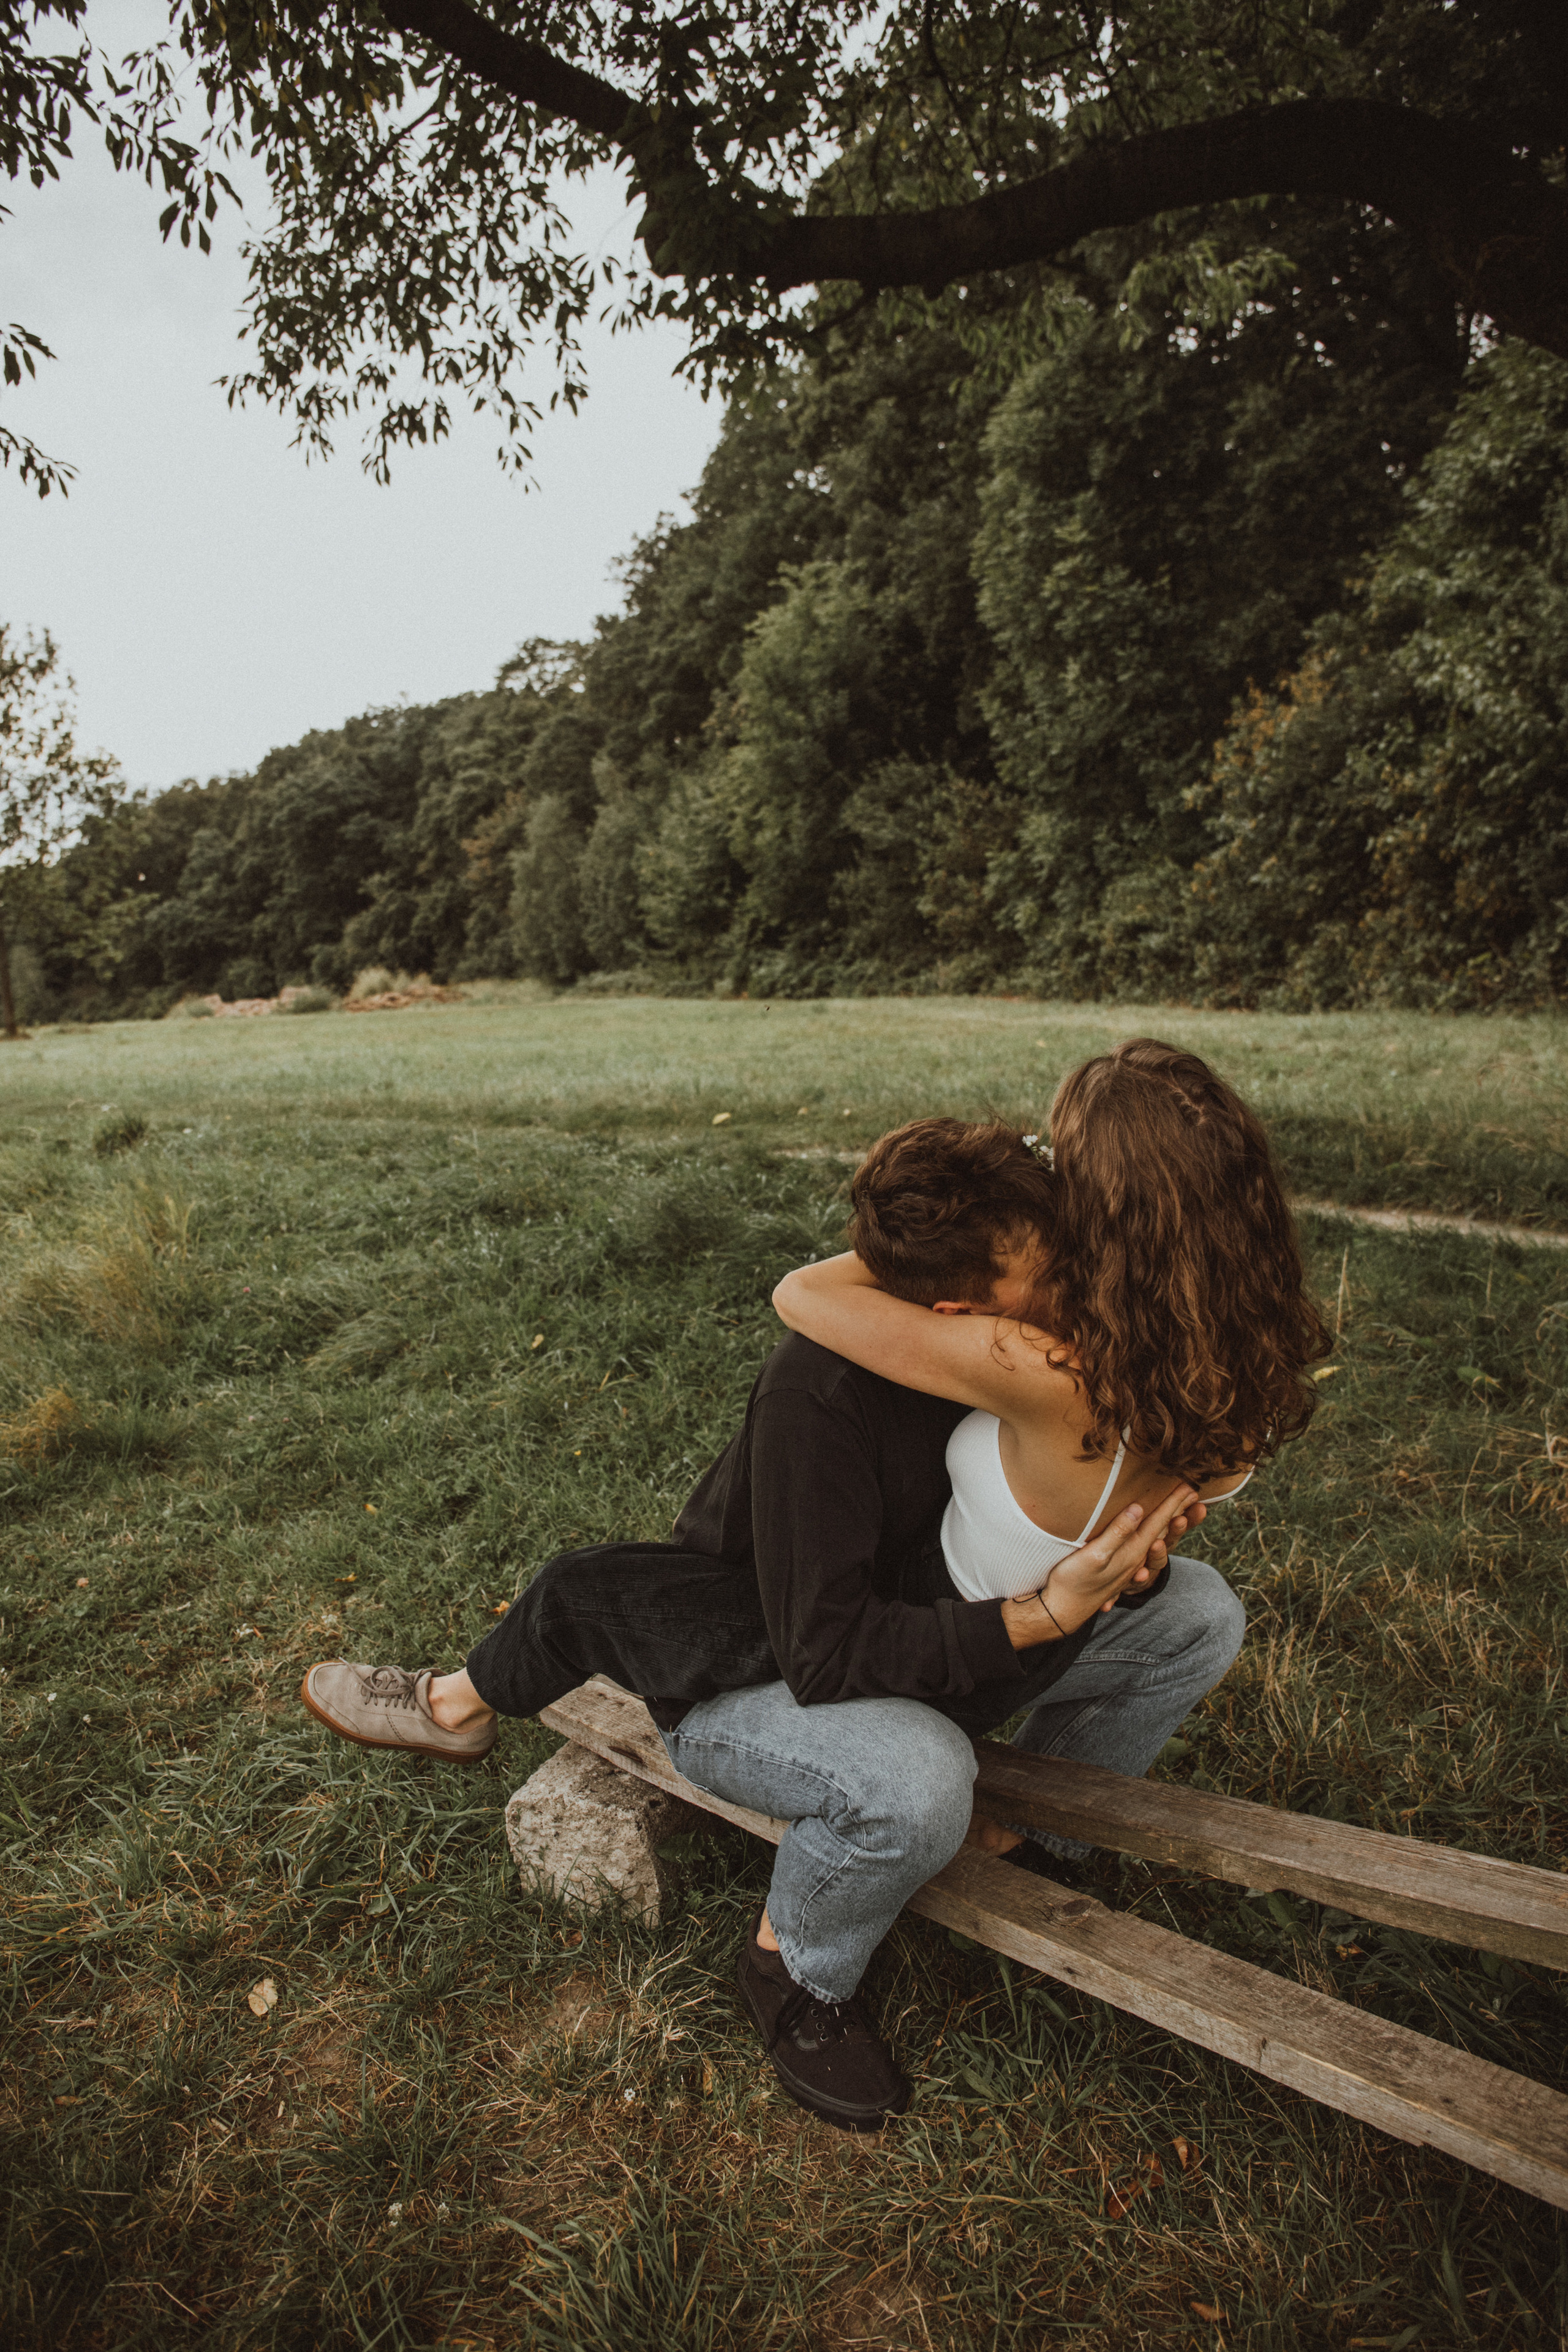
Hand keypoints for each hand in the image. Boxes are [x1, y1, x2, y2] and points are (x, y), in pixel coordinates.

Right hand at [999, 1483, 1198, 1651]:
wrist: (1061, 1611)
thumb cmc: (1072, 1581)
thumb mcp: (1095, 1556)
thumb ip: (1118, 1533)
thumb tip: (1138, 1509)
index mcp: (1131, 1552)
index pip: (1157, 1523)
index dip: (1172, 1503)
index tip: (1188, 1485)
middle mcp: (1135, 1558)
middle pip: (1161, 1530)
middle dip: (1177, 1510)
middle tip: (1193, 1491)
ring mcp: (1127, 1565)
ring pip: (1154, 1539)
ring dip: (1168, 1523)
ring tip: (1180, 1508)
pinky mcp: (1118, 1569)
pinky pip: (1143, 1548)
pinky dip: (1154, 1536)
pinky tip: (1153, 1533)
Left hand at [1110, 1495, 1206, 1608]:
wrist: (1135, 1578)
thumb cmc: (1147, 1543)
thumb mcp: (1159, 1525)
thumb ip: (1173, 1509)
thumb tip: (1189, 1488)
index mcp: (1165, 1532)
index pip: (1180, 1520)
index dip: (1190, 1514)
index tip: (1199, 1504)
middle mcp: (1161, 1548)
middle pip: (1171, 1538)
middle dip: (1177, 1529)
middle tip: (1179, 1519)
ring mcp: (1151, 1565)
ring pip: (1157, 1559)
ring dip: (1158, 1552)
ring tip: (1156, 1544)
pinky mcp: (1139, 1580)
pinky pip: (1139, 1579)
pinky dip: (1141, 1577)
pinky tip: (1139, 1574)